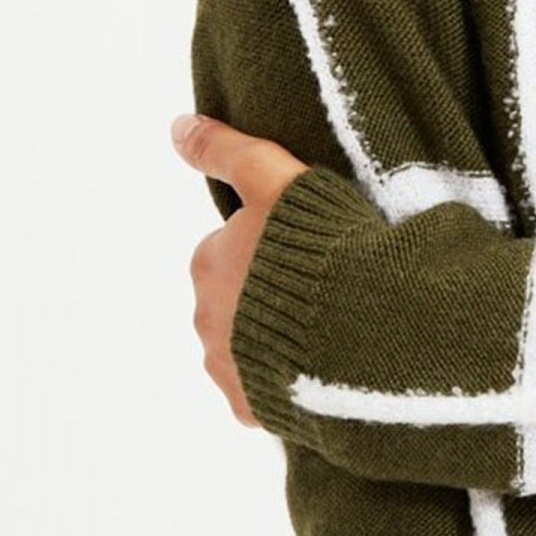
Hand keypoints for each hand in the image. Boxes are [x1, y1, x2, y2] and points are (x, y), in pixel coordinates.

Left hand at [170, 111, 309, 425]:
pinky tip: (324, 370)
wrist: (359, 328)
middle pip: (237, 302)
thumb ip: (226, 150)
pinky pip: (266, 395)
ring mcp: (226, 368)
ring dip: (278, 343)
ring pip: (248, 351)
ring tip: (331, 331)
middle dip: (271, 298)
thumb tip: (176, 126)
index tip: (313, 249)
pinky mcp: (253, 409)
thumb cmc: (321, 247)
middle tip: (326, 290)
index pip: (233, 251)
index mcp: (208, 262)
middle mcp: (204, 318)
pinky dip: (288, 384)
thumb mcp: (276, 179)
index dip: (275, 247)